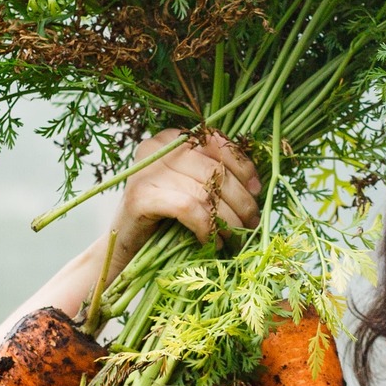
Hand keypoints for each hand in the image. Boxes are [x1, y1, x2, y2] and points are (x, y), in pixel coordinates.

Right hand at [100, 129, 261, 285]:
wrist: (128, 246)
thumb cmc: (167, 218)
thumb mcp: (195, 189)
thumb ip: (218, 177)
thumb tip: (256, 186)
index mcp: (173, 138)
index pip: (217, 142)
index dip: (243, 167)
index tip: (256, 191)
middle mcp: (156, 147)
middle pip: (214, 170)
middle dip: (240, 200)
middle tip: (251, 223)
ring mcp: (145, 169)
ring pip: (205, 191)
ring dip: (227, 219)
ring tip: (234, 236)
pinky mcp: (139, 196)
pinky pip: (188, 208)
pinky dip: (206, 228)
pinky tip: (212, 242)